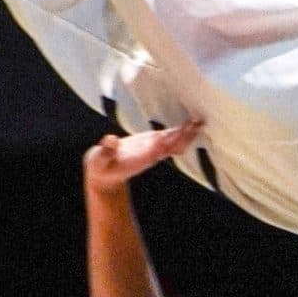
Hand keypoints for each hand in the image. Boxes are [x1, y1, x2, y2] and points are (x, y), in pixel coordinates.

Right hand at [83, 122, 203, 193]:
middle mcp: (151, 154)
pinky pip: (170, 139)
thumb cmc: (100, 167)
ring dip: (187, 133)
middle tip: (199, 122)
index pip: (160, 146)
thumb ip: (105, 152)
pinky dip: (180, 132)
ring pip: (175, 142)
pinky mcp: (151, 146)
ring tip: (198, 120)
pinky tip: (188, 123)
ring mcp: (153, 150)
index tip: (183, 129)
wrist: (105, 176)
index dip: (172, 138)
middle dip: (186, 135)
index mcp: (141, 156)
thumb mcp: (98, 160)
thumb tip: (111, 140)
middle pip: (174, 145)